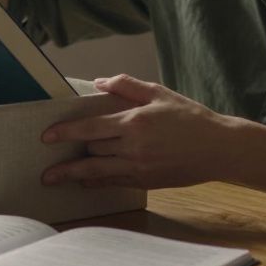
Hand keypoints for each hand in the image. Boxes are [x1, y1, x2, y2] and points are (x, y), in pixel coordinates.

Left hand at [40, 74, 233, 189]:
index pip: (91, 128)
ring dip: (72, 175)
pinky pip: (113, 182)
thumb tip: (100, 82)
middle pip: (91, 150)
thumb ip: (128, 86)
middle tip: (48, 153)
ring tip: (50, 179)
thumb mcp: (160, 93)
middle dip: (70, 151)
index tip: (46, 136)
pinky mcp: (146, 181)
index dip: (66, 132)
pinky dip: (95, 182)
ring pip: (97, 172)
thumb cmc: (190, 117)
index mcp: (135, 122)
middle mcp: (134, 147)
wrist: (218, 148)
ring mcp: (139, 167)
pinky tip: (83, 182)